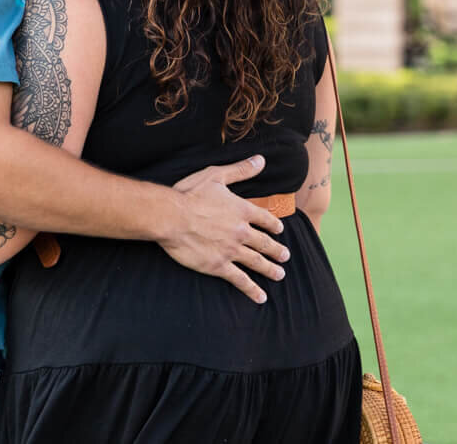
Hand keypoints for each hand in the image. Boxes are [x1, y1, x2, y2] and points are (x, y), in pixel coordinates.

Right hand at [162, 157, 290, 304]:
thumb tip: (261, 160)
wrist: (172, 217)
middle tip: (285, 257)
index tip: (280, 231)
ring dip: (270, 269)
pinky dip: (252, 289)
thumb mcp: (217, 175)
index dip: (274, 225)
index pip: (265, 219)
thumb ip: (241, 170)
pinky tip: (261, 296)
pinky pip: (240, 280)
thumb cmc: (190, 194)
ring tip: (280, 274)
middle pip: (264, 243)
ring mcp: (232, 250)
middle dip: (277, 250)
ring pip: (257, 262)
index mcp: (242, 210)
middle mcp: (241, 231)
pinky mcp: (219, 266)